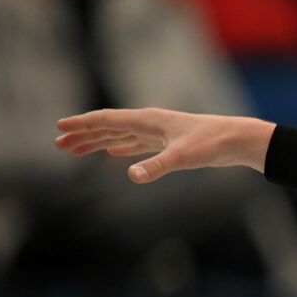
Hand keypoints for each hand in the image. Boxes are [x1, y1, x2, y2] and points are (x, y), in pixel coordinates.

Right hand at [54, 107, 275, 181]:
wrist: (238, 140)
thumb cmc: (213, 144)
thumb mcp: (184, 157)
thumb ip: (157, 167)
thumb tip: (132, 176)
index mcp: (148, 120)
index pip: (107, 121)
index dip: (82, 125)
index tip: (59, 128)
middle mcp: (150, 123)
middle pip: (108, 128)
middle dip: (83, 136)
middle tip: (58, 144)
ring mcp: (159, 133)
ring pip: (120, 137)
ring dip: (98, 143)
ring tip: (76, 150)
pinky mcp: (169, 144)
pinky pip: (137, 145)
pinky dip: (121, 149)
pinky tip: (114, 155)